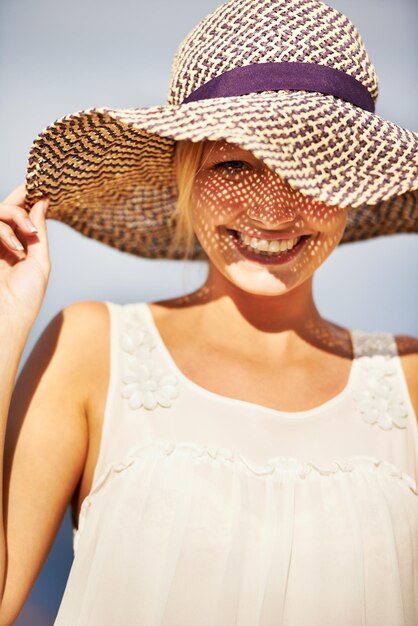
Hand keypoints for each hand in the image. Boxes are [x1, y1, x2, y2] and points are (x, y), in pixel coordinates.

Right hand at [0, 184, 50, 330]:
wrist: (6, 317)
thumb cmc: (25, 297)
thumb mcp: (40, 262)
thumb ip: (39, 232)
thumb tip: (43, 202)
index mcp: (18, 246)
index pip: (19, 215)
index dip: (27, 199)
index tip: (41, 187)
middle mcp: (2, 243)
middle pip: (5, 208)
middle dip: (20, 205)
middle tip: (33, 214)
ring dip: (14, 217)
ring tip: (28, 234)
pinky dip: (3, 230)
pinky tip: (15, 246)